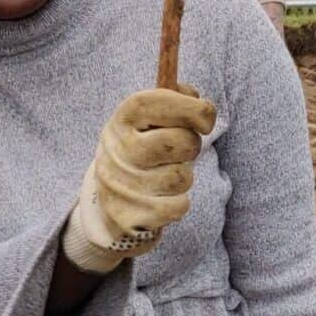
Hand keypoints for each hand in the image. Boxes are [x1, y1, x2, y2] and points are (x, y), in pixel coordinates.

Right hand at [62, 88, 217, 272]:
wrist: (110, 201)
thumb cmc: (142, 149)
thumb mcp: (148, 120)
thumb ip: (174, 101)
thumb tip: (196, 100)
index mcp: (122, 119)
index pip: (157, 101)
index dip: (191, 108)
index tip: (205, 121)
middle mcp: (117, 150)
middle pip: (180, 142)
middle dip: (191, 146)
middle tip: (182, 151)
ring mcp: (120, 184)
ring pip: (182, 177)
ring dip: (184, 176)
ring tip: (166, 175)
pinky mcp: (129, 216)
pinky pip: (178, 206)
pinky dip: (178, 202)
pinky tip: (163, 198)